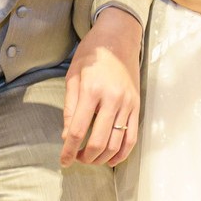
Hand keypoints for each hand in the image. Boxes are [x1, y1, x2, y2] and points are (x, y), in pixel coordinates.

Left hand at [61, 6, 143, 166]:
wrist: (118, 39)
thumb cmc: (92, 55)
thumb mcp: (73, 77)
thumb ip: (70, 108)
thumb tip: (67, 136)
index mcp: (92, 90)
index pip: (79, 130)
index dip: (69, 150)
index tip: (64, 161)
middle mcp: (112, 99)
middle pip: (98, 141)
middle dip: (85, 157)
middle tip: (76, 159)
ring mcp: (128, 104)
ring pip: (116, 143)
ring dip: (102, 158)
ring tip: (90, 159)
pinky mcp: (136, 107)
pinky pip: (132, 137)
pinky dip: (122, 153)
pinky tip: (111, 159)